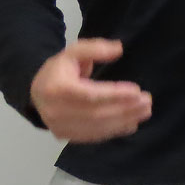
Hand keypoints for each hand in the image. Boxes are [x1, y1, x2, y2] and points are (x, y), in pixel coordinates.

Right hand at [29, 39, 151, 142]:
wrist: (37, 92)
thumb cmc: (60, 70)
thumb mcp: (73, 52)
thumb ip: (95, 48)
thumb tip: (118, 49)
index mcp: (56, 89)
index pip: (89, 95)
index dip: (114, 94)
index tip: (136, 90)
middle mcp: (55, 112)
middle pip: (95, 114)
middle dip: (124, 109)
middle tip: (147, 101)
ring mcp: (59, 127)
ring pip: (96, 128)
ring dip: (124, 121)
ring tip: (144, 112)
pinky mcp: (66, 136)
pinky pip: (93, 136)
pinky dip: (114, 131)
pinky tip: (132, 124)